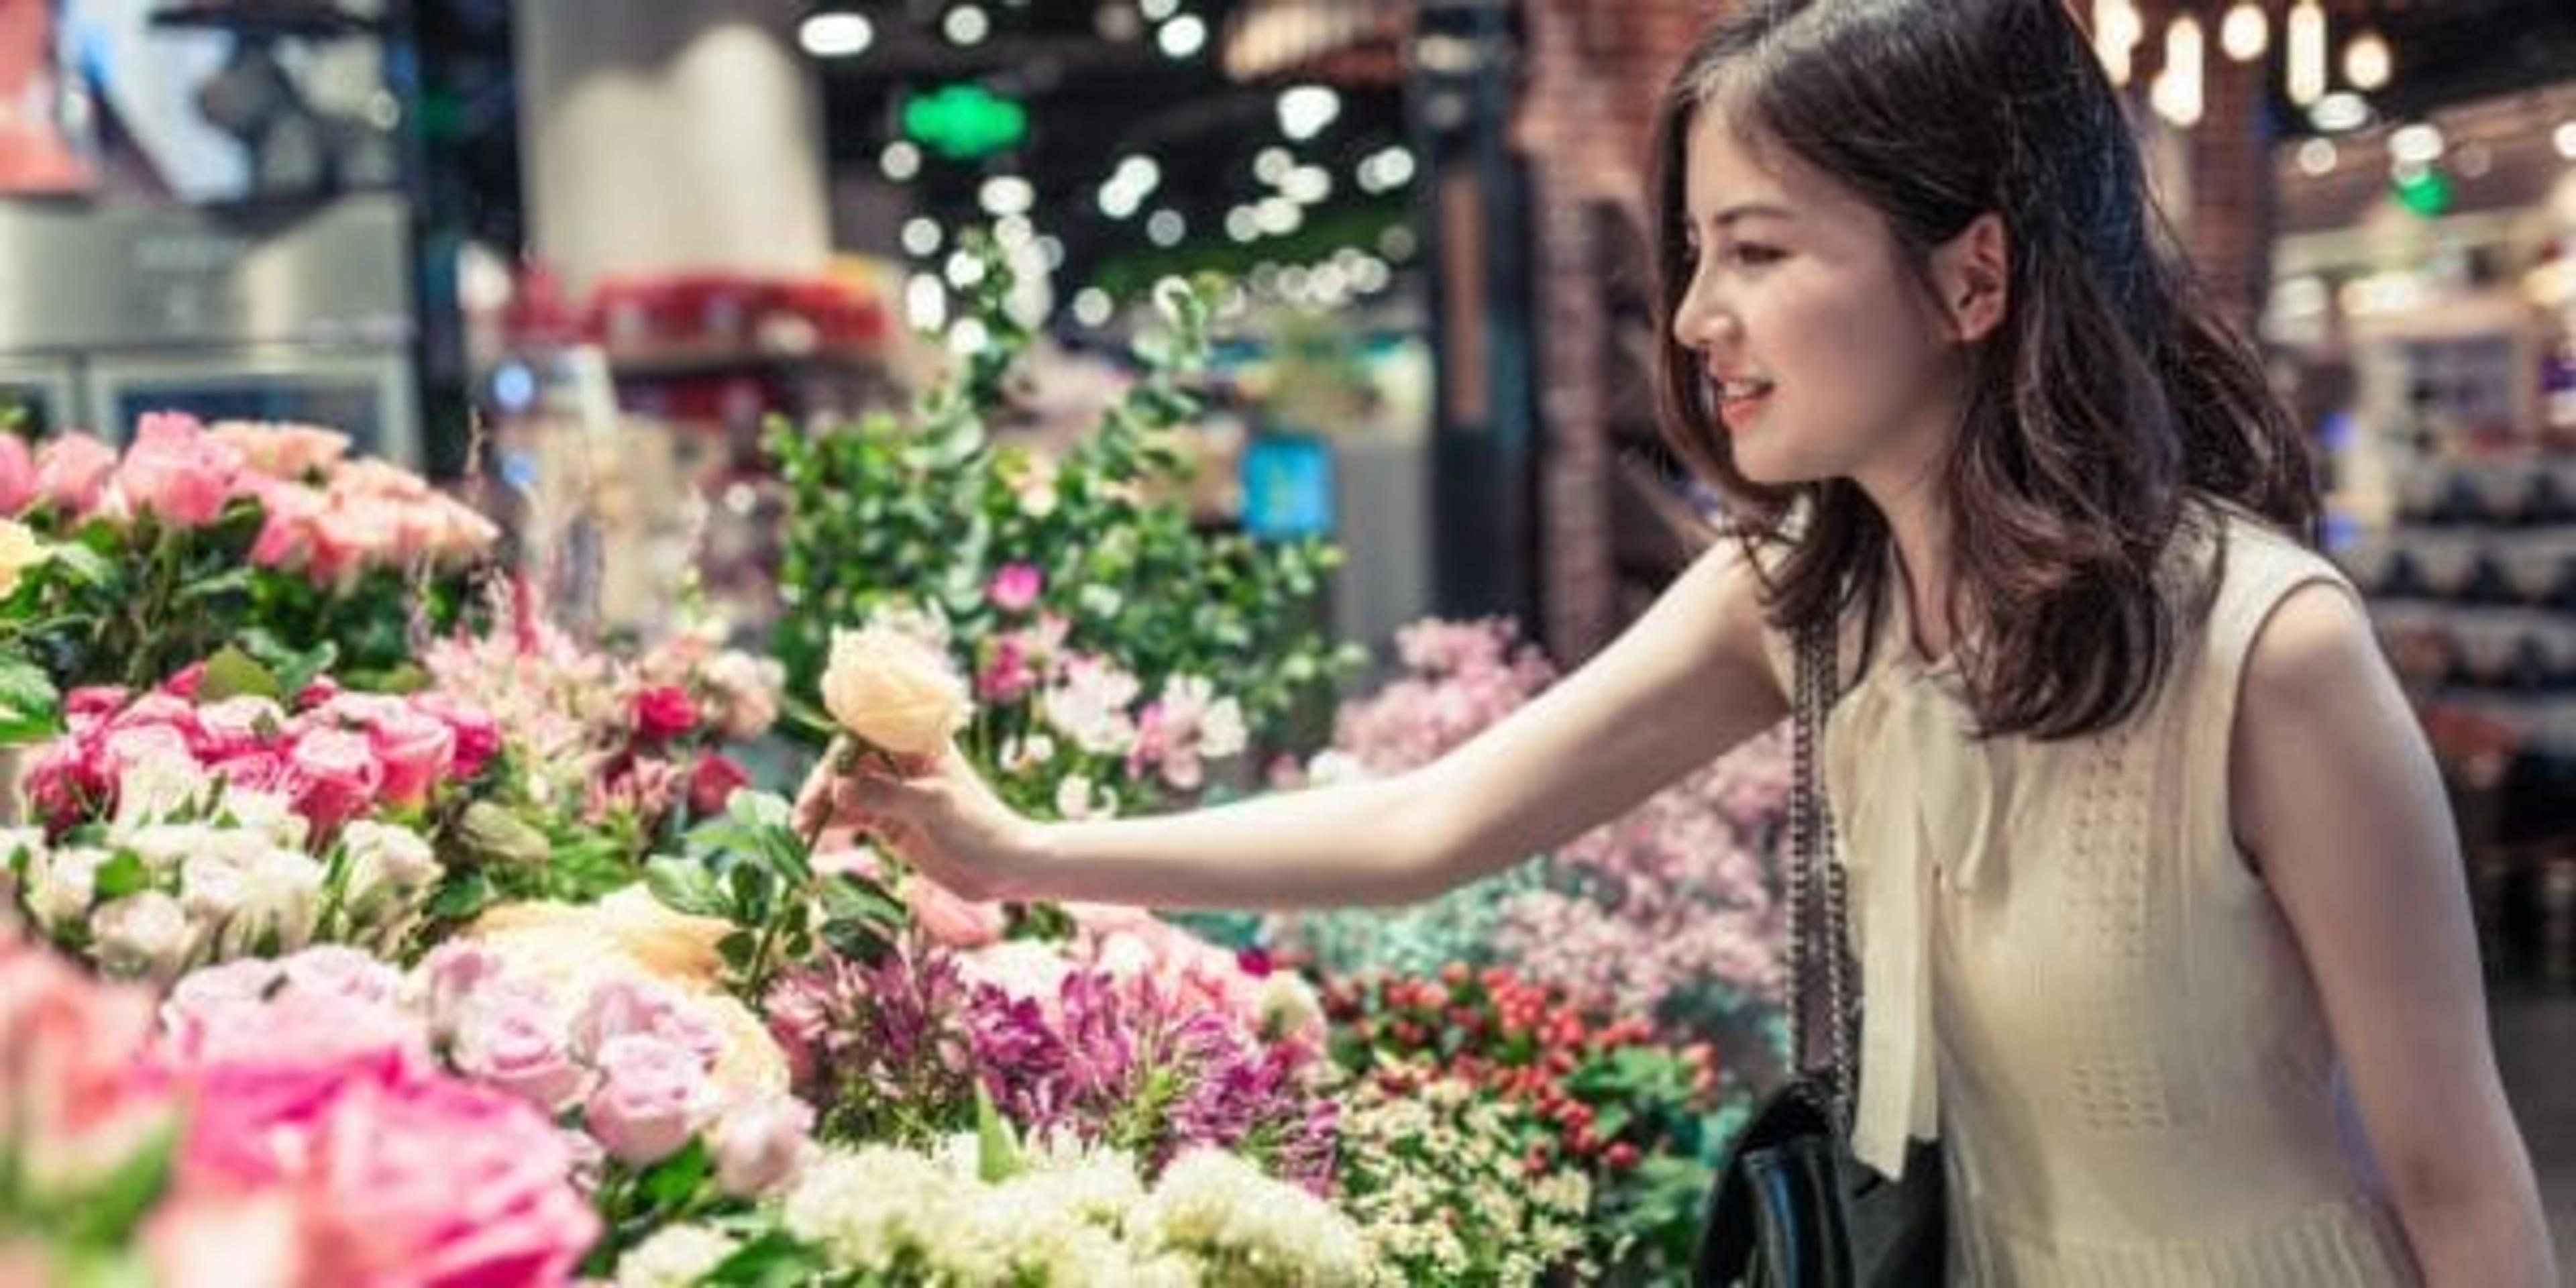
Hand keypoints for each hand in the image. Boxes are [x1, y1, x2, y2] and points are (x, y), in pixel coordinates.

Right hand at [793, 741, 1038, 902]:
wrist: (1004, 869)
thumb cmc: (979, 828)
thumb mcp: (934, 807)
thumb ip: (886, 795)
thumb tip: (838, 787)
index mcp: (919, 743)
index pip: (866, 733)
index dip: (838, 753)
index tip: (821, 780)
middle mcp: (903, 762)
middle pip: (848, 762)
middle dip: (823, 784)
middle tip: (803, 814)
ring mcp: (895, 792)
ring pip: (846, 790)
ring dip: (821, 806)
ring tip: (800, 829)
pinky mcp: (890, 821)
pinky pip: (852, 815)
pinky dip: (831, 822)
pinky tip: (812, 834)